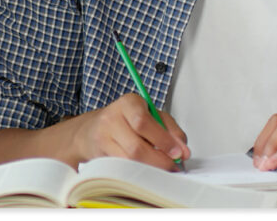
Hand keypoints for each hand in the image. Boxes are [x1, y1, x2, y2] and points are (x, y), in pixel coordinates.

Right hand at [72, 93, 189, 170]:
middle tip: (173, 166)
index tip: (178, 152)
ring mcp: (102, 139)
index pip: (143, 121)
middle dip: (159, 160)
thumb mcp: (151, 115)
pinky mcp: (98, 156)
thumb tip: (183, 151)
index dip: (163, 140)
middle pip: (136, 147)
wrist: (93, 128)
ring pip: (128, 161)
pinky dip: (138, 172)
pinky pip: (121, 169)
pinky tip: (146, 170)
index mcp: (128, 103)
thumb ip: (170, 129)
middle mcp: (111, 119)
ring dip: (150, 169)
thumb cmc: (127, 120)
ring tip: (161, 169)